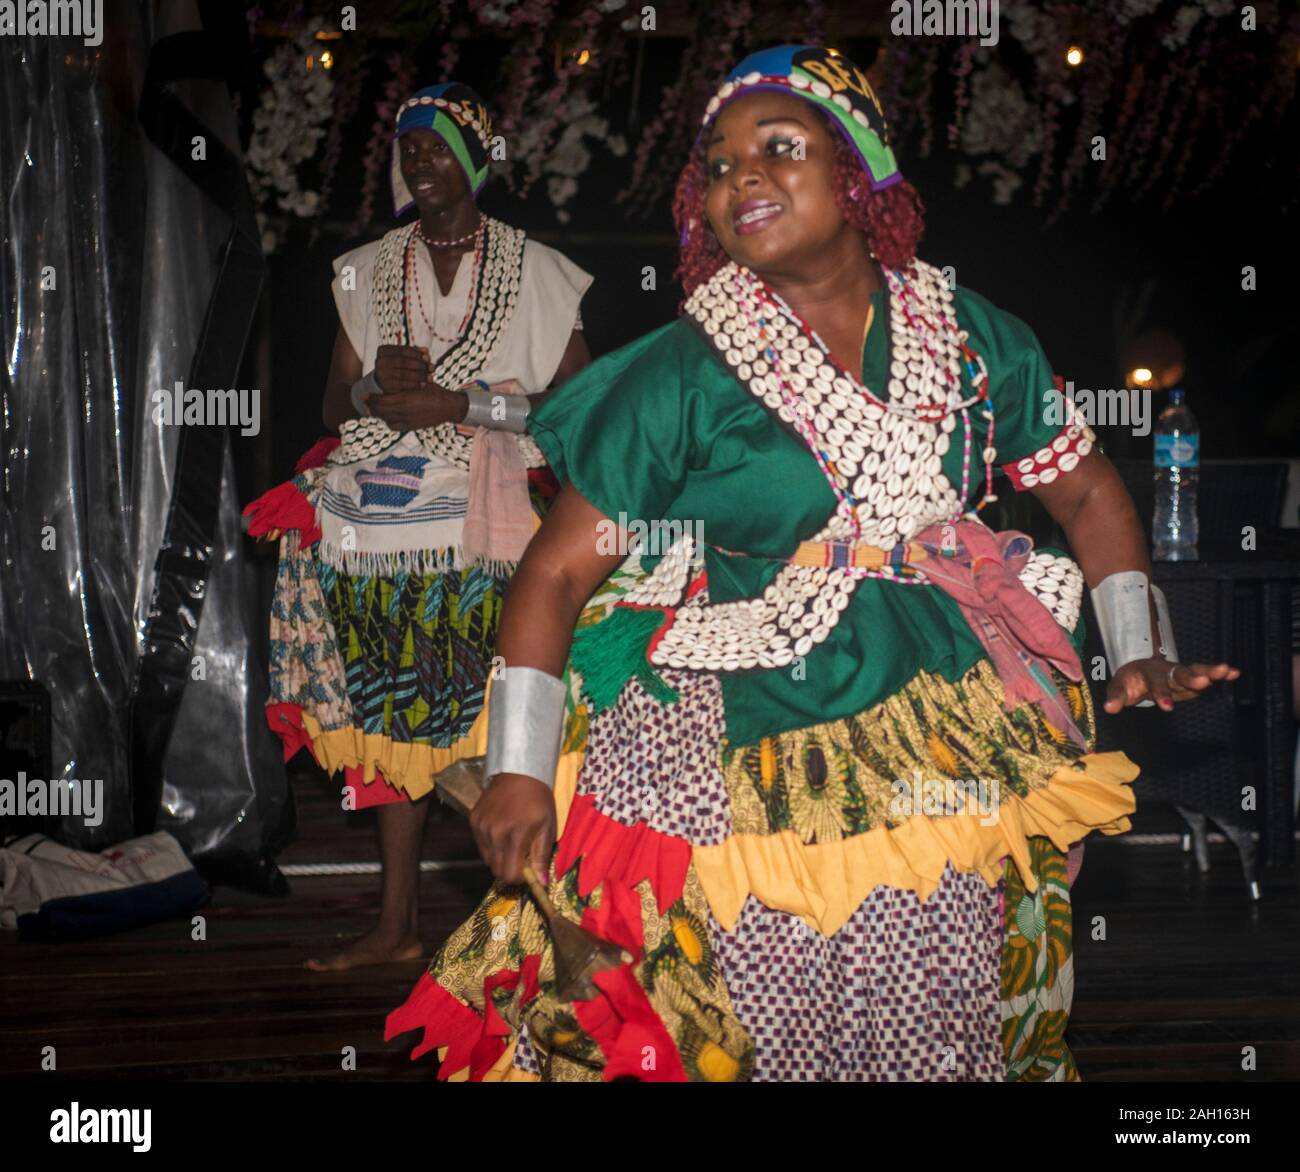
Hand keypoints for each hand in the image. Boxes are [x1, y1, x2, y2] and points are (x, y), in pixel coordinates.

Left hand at [368, 385, 466, 431]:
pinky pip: (395, 426)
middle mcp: (404, 411)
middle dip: (371, 407)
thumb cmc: (435, 391)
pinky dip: (388, 421)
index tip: (365, 395)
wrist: (449, 406)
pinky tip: (387, 417)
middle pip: (381, 411)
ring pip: (386, 419)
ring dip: (379, 414)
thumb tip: (391, 380)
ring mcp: (408, 421)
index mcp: (405, 398)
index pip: (381, 400)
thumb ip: (404, 384)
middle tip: (365, 403)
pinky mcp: (412, 426)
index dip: (371, 398)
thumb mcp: (419, 382)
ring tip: (373, 410)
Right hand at [373, 344, 430, 393]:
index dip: (417, 353)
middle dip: (420, 365)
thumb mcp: (405, 356)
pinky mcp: (385, 386)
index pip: (402, 350)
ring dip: (419, 375)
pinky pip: (402, 385)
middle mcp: (379, 362)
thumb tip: (426, 350)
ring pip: (403, 374)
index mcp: (383, 350)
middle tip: (432, 367)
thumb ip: (415, 353)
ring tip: (430, 377)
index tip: (428, 357)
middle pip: (403, 362)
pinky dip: (414, 384)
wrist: (388, 382)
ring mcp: (381, 375)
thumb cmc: (400, 365)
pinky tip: (423, 384)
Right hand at [469, 773, 555, 883]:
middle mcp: (494, 834)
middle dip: (509, 868)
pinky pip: (480, 844)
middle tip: (520, 855)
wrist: (519, 771)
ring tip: (511, 840)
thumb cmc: (538, 800)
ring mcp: (481, 827)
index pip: (510, 875)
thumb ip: (541, 856)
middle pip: (496, 870)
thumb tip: (541, 883)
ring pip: (486, 858)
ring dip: (499, 856)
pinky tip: (501, 830)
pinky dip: (490, 844)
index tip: (527, 869)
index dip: (520, 877)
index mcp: (515, 837)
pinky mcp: (473, 820)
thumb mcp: (548, 826)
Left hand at [1104, 657, 1241, 713]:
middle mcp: (1166, 671)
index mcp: (1148, 674)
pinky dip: (1220, 673)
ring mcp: (1180, 673)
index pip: (1155, 685)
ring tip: (1225, 670)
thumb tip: (1109, 709)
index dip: (1160, 695)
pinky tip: (1234, 672)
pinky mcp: (1192, 677)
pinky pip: (1206, 673)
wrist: (1139, 669)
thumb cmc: (1129, 681)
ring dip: (1209, 671)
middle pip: (1179, 674)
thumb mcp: (1119, 687)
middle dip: (1190, 678)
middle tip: (1202, 682)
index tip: (1166, 707)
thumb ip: (1116, 697)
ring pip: (1195, 671)